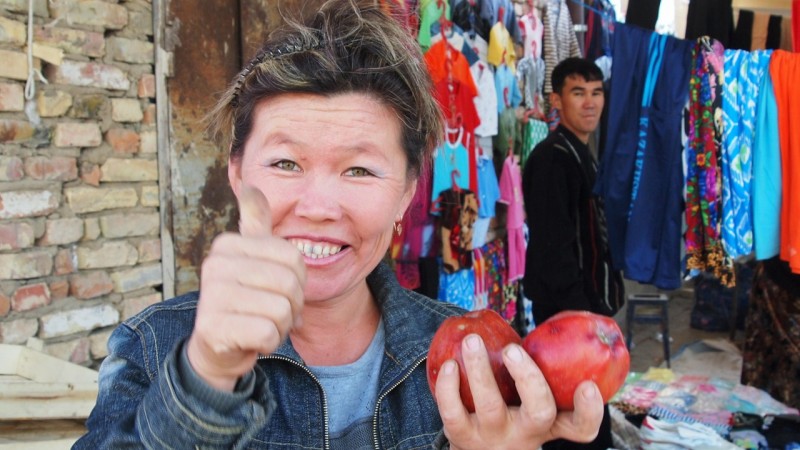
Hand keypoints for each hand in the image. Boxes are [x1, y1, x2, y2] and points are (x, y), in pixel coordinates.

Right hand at [186, 186, 305, 390]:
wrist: (218, 348)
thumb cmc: (245, 300)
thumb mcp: (251, 258)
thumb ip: (254, 223)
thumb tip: (252, 186)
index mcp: (228, 244)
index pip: (294, 257)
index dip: (298, 281)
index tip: (277, 289)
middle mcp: (214, 265)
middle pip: (290, 283)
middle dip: (291, 306)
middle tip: (271, 312)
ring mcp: (211, 296)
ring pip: (282, 310)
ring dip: (280, 326)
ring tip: (259, 324)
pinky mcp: (213, 328)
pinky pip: (268, 333)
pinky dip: (269, 342)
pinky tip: (251, 341)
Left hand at [435, 334, 604, 448]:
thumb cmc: (508, 414)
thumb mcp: (528, 406)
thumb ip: (538, 375)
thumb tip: (548, 327)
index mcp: (548, 424)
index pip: (580, 427)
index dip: (589, 410)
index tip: (588, 386)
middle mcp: (525, 434)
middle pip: (539, 412)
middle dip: (528, 378)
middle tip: (513, 350)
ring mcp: (493, 436)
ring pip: (490, 406)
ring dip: (480, 369)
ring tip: (471, 340)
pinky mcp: (462, 437)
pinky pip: (453, 412)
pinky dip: (448, 386)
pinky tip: (448, 364)